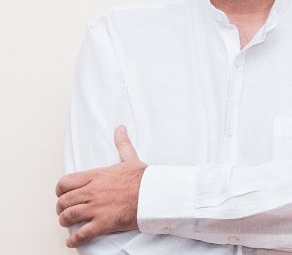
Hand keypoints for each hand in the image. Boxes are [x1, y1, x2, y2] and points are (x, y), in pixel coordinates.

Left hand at [56, 126, 146, 247]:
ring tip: (68, 223)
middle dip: (61, 207)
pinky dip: (74, 240)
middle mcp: (93, 191)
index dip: (60, 190)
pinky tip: (73, 241)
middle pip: (64, 201)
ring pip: (69, 217)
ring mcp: (97, 208)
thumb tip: (120, 129)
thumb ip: (122, 144)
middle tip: (64, 210)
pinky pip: (81, 235)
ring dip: (65, 221)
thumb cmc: (143, 178)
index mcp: (97, 176)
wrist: (153, 195)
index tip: (62, 193)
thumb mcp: (130, 158)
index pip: (66, 182)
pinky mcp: (103, 223)